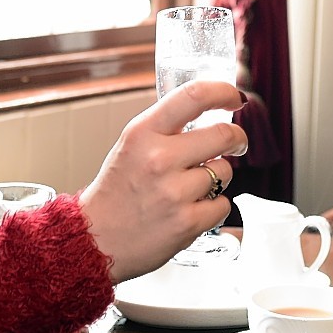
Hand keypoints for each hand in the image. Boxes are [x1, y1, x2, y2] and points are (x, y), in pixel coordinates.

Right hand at [79, 80, 246, 281]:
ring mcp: (174, 192)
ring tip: (192, 187)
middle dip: (237, 138)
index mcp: (143, 133)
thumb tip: (208, 111)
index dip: (223, 92)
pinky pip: (223, 204)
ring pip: (225, 171)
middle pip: (223, 135)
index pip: (194, 96)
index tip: (234, 97)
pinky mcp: (187, 223)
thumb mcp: (131, 145)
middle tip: (235, 143)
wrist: (96, 240)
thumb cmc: (116, 192)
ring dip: (217, 177)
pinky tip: (191, 209)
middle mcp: (159, 159)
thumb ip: (165, 128)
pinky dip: (213, 207)